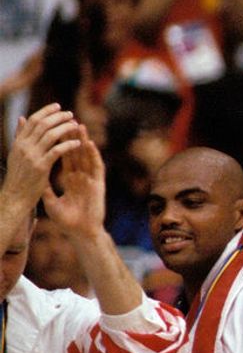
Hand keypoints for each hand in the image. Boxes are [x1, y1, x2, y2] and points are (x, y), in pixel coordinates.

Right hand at [3, 104, 82, 211]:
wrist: (15, 196)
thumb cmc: (19, 176)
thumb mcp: (16, 153)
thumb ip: (20, 136)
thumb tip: (21, 118)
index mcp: (18, 142)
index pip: (32, 120)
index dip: (46, 111)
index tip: (58, 106)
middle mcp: (23, 146)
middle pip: (42, 124)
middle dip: (58, 117)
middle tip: (71, 114)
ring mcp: (32, 156)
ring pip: (50, 135)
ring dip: (65, 128)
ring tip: (76, 126)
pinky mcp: (41, 166)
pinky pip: (57, 151)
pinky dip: (68, 144)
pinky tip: (77, 142)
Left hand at [42, 124, 105, 238]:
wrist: (81, 233)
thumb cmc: (67, 221)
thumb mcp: (50, 201)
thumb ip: (45, 187)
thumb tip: (35, 175)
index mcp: (70, 179)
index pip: (64, 157)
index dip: (58, 143)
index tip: (53, 130)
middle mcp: (81, 176)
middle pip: (75, 152)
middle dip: (71, 136)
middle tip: (66, 120)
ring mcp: (90, 179)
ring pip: (86, 156)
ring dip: (83, 141)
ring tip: (79, 125)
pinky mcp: (98, 185)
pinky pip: (96, 167)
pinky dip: (93, 155)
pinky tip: (89, 144)